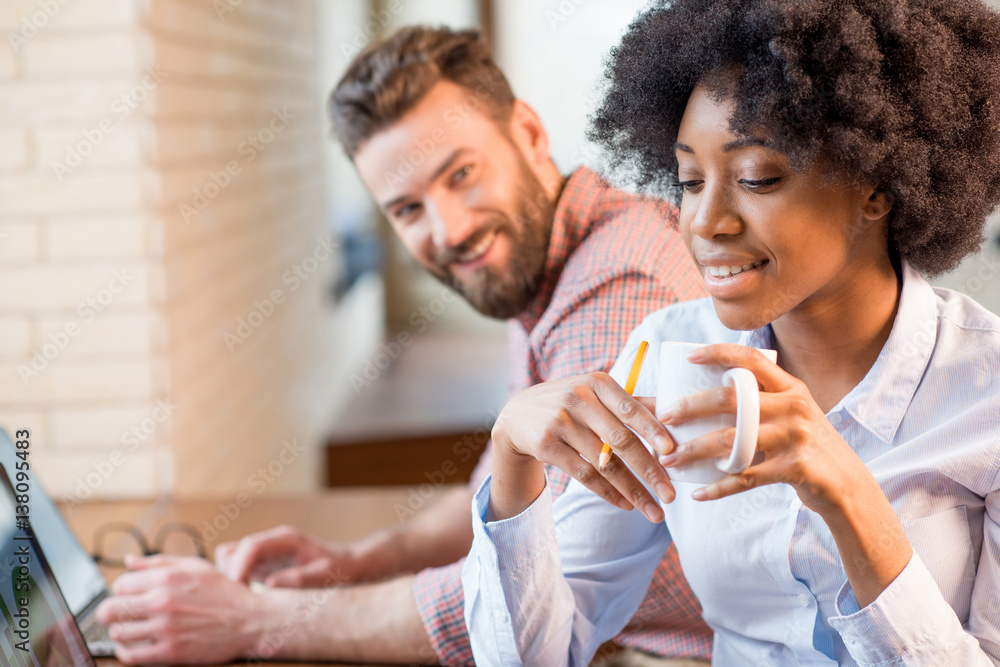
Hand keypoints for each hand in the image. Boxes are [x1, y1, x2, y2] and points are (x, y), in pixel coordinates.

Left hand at [95, 555, 264, 663]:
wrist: (250, 620)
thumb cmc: (225, 593)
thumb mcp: (195, 566)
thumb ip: (159, 562)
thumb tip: (129, 562)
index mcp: (168, 578)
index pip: (120, 584)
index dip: (121, 591)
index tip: (127, 596)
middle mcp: (163, 601)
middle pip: (110, 609)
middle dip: (110, 612)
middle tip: (118, 615)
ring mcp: (165, 628)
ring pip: (119, 632)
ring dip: (120, 632)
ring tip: (131, 630)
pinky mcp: (170, 651)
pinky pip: (131, 656)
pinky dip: (125, 652)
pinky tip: (132, 647)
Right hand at [215, 525, 358, 586]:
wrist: (347, 566)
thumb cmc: (338, 569)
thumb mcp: (323, 575)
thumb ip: (298, 578)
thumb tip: (270, 585)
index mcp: (286, 539)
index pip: (251, 545)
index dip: (239, 565)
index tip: (237, 586)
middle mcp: (272, 543)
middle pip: (234, 551)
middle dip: (232, 573)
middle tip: (241, 598)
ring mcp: (266, 553)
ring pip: (232, 560)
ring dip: (232, 578)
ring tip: (246, 599)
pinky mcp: (263, 566)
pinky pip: (240, 571)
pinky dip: (237, 584)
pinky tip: (250, 600)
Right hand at [491, 372, 677, 522]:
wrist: (518, 414)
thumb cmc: (570, 403)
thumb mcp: (596, 394)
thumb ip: (632, 403)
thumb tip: (674, 413)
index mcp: (597, 383)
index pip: (630, 408)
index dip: (652, 430)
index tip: (673, 451)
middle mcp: (578, 399)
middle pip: (620, 440)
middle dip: (649, 470)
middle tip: (671, 495)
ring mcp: (559, 423)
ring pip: (604, 463)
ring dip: (632, 490)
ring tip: (654, 510)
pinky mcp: (545, 445)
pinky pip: (584, 475)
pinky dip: (608, 493)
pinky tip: (626, 505)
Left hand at [655, 344, 874, 515]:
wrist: (848, 485)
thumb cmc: (808, 446)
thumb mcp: (795, 414)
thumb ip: (764, 401)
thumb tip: (707, 397)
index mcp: (791, 387)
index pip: (751, 358)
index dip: (719, 353)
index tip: (689, 357)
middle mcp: (794, 407)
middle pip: (730, 399)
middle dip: (690, 408)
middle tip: (664, 418)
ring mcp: (795, 437)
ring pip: (732, 440)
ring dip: (695, 451)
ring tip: (670, 460)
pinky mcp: (794, 469)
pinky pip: (746, 477)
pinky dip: (719, 487)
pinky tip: (699, 492)